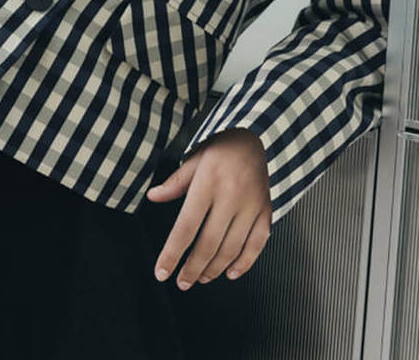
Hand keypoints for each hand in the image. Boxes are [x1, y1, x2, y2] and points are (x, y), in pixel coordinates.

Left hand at [146, 127, 271, 289]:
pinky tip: (231, 272)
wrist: (256, 136)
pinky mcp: (265, 210)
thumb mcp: (194, 159)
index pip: (186, 226)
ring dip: (214, 269)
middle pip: (209, 243)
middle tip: (181, 282)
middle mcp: (231, 195)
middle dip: (192, 268)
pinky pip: (257, 243)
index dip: (173, 253)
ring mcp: (251, 205)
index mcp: (208, 182)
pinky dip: (245, 262)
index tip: (162, 272)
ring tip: (201, 277)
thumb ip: (175, 182)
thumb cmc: (221, 147)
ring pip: (232, 248)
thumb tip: (152, 197)